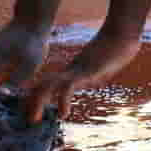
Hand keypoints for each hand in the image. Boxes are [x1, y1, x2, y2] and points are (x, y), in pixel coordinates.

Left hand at [27, 32, 141, 122]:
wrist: (122, 31)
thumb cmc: (117, 46)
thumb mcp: (105, 63)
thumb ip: (101, 68)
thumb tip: (104, 71)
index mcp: (74, 70)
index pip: (50, 83)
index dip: (38, 96)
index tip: (32, 111)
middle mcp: (71, 70)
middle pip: (44, 85)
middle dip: (33, 102)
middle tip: (27, 120)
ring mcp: (77, 70)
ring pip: (49, 85)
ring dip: (39, 102)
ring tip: (34, 119)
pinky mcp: (86, 70)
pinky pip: (69, 87)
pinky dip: (63, 101)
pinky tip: (63, 114)